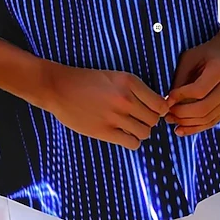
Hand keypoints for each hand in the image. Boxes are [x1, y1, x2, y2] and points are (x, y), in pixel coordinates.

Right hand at [44, 64, 169, 149]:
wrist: (58, 87)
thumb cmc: (85, 80)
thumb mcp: (113, 76)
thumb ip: (134, 89)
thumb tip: (157, 106)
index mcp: (129, 81)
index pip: (160, 104)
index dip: (159, 110)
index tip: (151, 110)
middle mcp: (125, 98)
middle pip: (154, 120)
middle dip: (148, 121)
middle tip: (137, 119)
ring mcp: (115, 115)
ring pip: (145, 133)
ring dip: (139, 132)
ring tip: (128, 126)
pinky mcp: (104, 131)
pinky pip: (132, 143)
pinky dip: (130, 141)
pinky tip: (121, 134)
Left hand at [165, 25, 219, 135]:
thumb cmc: (209, 50)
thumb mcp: (191, 56)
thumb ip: (181, 77)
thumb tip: (169, 100)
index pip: (198, 90)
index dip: (181, 97)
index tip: (167, 98)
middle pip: (203, 109)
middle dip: (181, 114)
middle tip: (166, 113)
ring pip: (208, 119)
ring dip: (187, 123)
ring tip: (171, 121)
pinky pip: (213, 121)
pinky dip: (197, 127)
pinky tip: (182, 129)